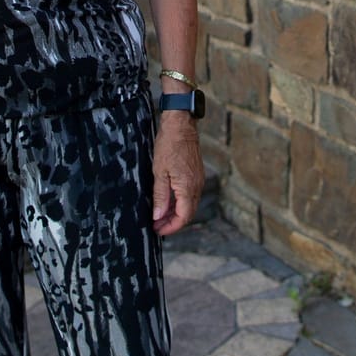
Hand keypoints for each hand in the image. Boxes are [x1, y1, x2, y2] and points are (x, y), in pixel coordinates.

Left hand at [151, 111, 202, 235]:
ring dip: (175, 213)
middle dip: (172, 222)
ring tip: (159, 215)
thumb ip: (160, 196)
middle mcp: (197, 186)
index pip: (183, 217)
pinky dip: (179, 202)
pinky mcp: (196, 174)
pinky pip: (190, 195)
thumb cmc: (169, 145)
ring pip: (189, 205)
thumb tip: (159, 216)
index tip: (158, 230)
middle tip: (156, 225)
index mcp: (188, 188)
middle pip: (188, 213)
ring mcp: (198, 180)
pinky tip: (168, 201)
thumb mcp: (159, 172)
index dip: (171, 227)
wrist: (181, 126)